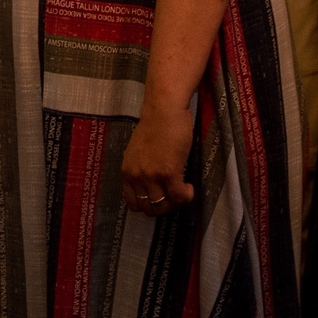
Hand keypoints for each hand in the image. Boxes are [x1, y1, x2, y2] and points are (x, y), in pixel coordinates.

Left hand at [120, 101, 197, 215]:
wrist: (164, 109)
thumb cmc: (155, 125)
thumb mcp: (139, 152)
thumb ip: (141, 169)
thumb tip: (152, 186)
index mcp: (127, 171)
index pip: (133, 203)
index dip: (148, 206)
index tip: (159, 200)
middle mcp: (136, 176)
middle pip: (149, 208)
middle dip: (164, 207)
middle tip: (174, 196)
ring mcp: (152, 176)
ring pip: (164, 205)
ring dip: (176, 202)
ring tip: (182, 191)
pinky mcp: (168, 172)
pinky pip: (179, 196)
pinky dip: (186, 196)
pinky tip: (189, 188)